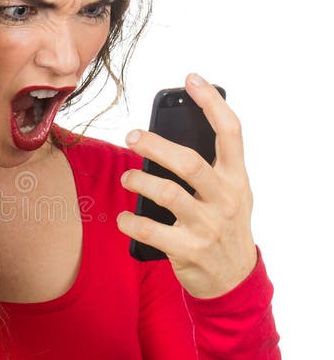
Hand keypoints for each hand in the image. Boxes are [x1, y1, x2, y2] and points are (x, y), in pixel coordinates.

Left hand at [116, 72, 257, 298]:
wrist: (233, 279)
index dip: (211, 102)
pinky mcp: (189, 250)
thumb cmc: (223, 226)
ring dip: (138, 181)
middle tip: (131, 136)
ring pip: (167, 194)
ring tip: (127, 178)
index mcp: (236, 178)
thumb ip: (212, 168)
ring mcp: (208, 226)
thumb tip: (171, 134)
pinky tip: (123, 219)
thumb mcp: (230, 194)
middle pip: (189, 161)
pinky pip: (151, 231)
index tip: (191, 79)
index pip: (231, 132)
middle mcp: (225, 199)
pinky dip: (131, 222)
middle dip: (155, 145)